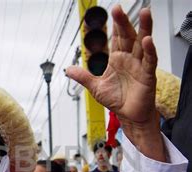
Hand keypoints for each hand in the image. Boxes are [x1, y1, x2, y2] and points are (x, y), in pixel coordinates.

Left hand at [66, 5, 157, 129]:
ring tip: (145, 13)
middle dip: (124, 22)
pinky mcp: (147, 76)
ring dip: (144, 28)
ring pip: (143, 43)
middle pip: (129, 36)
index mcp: (117, 59)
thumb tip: (68, 69)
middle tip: (119, 9)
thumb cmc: (117, 100)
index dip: (116, 25)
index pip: (117, 38)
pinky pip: (149, 60)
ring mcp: (140, 66)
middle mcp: (130, 59)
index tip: (114, 10)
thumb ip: (83, 77)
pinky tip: (147, 40)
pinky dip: (149, 50)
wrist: (129, 116)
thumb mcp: (95, 87)